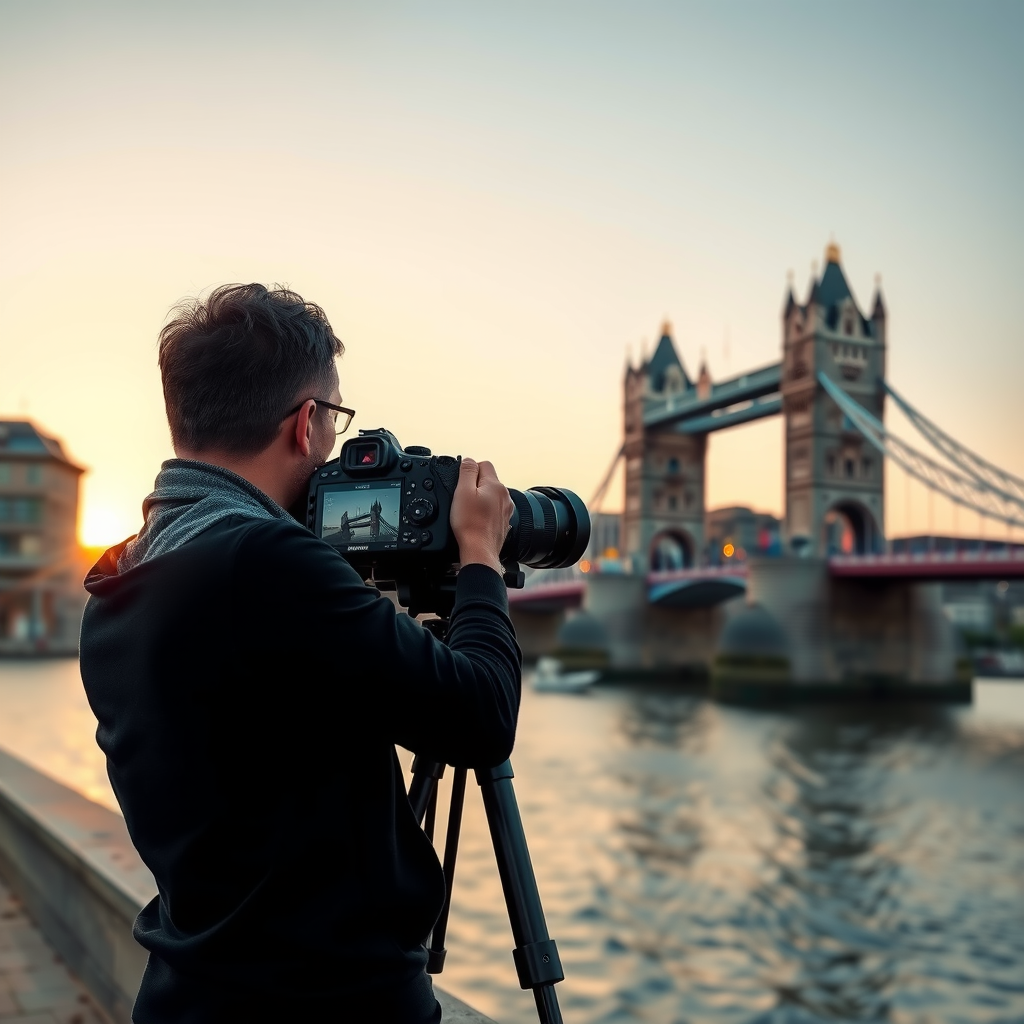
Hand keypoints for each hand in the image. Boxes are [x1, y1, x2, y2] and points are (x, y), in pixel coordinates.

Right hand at [450, 458, 513, 574]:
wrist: (479, 551)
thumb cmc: (470, 525)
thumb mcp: (462, 491)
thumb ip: (466, 471)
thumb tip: (469, 460)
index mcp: (496, 486)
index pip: (484, 464)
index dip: (469, 470)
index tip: (461, 482)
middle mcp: (505, 496)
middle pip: (488, 480)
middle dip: (474, 485)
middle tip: (462, 499)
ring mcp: (505, 510)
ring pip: (491, 496)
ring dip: (480, 499)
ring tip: (468, 511)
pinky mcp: (503, 522)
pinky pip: (492, 510)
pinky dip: (484, 512)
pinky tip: (475, 520)